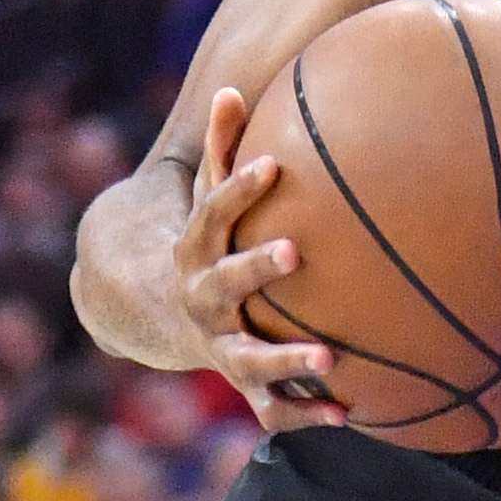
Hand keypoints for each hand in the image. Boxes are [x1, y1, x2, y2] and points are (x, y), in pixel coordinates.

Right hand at [175, 87, 344, 434]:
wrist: (152, 314)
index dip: (240, 187)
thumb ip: (219, 146)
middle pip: (225, 284)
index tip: (274, 163)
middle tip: (295, 252)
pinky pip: (270, 406)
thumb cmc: (199, 241)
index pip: (214, 211)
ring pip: (246, 358)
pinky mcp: (239, 380)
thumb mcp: (201, 197)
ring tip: (328, 358)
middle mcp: (202, 298)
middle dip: (256, 268)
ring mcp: (217, 343)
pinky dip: (304, 415)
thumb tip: (230, 85)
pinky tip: (348, 415)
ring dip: (285, 360)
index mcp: (196, 249)